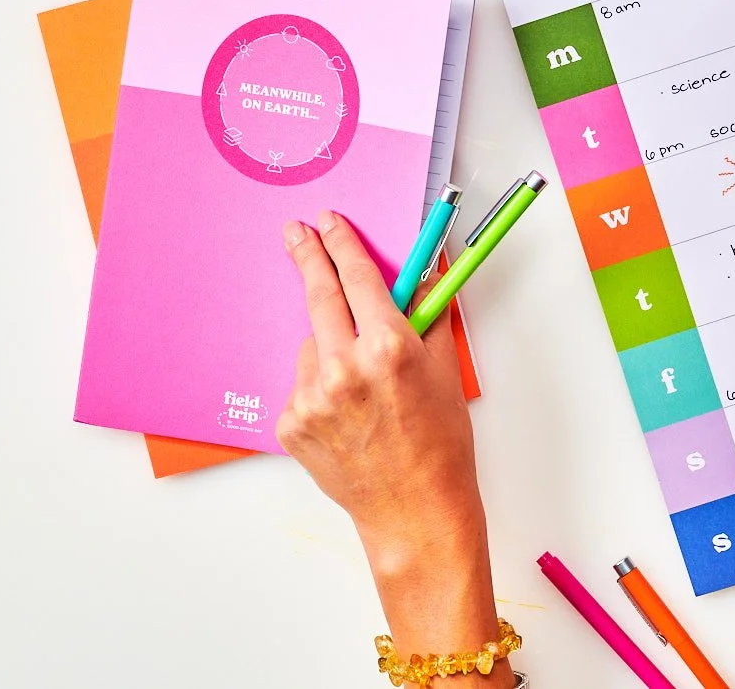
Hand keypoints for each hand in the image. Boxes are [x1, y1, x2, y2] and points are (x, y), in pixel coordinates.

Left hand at [277, 212, 503, 669]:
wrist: (415, 511)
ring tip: (361, 386)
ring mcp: (312, 398)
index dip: (343, 244)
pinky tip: (346, 414)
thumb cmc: (440, 444)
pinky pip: (302, 385)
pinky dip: (320, 387)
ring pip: (312, 346)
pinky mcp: (290, 423)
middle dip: (307, 258)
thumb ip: (428, 314)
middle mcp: (345, 368)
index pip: (359, 277)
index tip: (329, 223)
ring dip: (329, 347)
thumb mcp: (444, 369)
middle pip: (318, 295)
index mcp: (389, 348)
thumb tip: (423, 272)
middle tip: (295, 233)